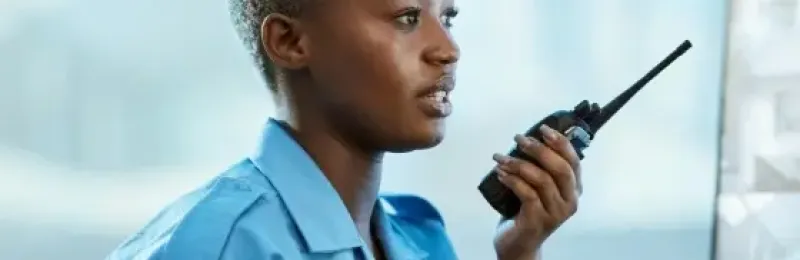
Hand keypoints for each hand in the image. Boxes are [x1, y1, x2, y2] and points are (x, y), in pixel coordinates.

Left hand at [492, 125, 582, 259]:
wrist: (519, 245)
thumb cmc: (527, 211)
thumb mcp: (538, 187)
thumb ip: (540, 167)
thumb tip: (528, 138)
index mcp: (574, 189)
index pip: (573, 161)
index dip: (560, 143)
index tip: (543, 129)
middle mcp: (570, 201)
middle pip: (561, 169)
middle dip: (539, 150)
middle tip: (518, 139)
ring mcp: (555, 213)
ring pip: (542, 180)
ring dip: (519, 164)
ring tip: (500, 158)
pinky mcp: (538, 221)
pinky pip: (527, 194)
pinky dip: (512, 180)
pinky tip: (500, 174)